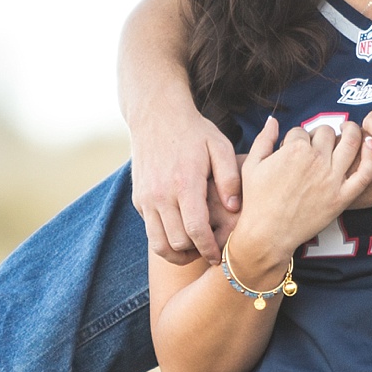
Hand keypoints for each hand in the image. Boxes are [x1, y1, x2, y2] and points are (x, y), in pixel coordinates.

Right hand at [133, 103, 243, 265]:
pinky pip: (150, 230)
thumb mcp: (220, 146)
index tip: (219, 257)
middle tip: (210, 254)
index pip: (196, 229)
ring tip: (193, 251)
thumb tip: (234, 209)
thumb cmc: (194, 132)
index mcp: (184, 182)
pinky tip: (181, 231)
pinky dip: (164, 237)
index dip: (209, 249)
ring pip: (158, 243)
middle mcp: (161, 194)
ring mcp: (146, 198)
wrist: (156, 114)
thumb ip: (230, 178)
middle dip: (195, 254)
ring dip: (176, 254)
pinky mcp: (138, 199)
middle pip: (177, 243)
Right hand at [233, 113, 371, 275]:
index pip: (301, 131)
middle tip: (316, 143)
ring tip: (349, 129)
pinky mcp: (343, 197)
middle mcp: (316, 160)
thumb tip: (273, 120)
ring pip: (350, 142)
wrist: (267, 234)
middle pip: (326, 132)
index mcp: (294, 150)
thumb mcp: (252, 165)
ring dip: (352, 130)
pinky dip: (371, 155)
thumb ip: (264, 138)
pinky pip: (365, 173)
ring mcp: (332, 178)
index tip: (293, 148)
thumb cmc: (257, 201)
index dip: (296, 138)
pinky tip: (370, 143)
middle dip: (320, 133)